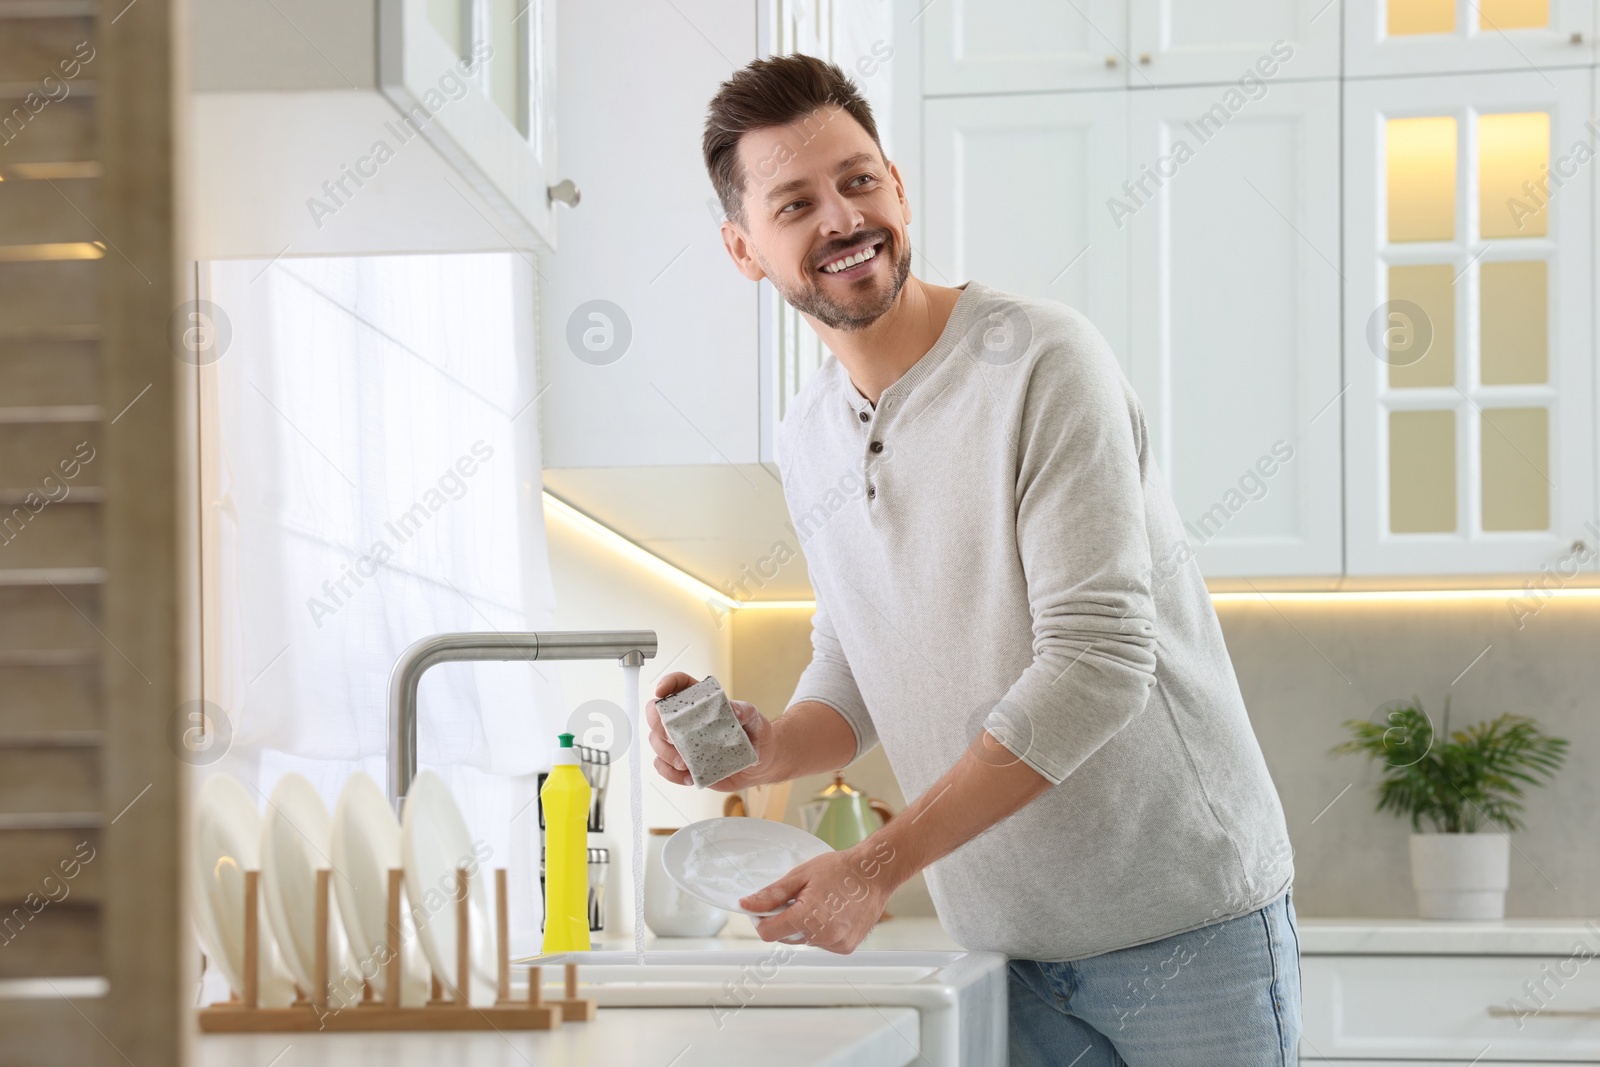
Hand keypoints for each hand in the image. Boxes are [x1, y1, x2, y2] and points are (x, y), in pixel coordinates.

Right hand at [646, 672, 782, 790]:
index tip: (661, 691)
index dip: (666, 683)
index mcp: (702, 702)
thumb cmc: (756, 735)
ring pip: (656, 741)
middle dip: (658, 724)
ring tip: (685, 763)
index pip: (679, 685)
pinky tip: (688, 776)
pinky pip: (663, 767)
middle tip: (673, 738)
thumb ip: (745, 711)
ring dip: (665, 753)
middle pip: (657, 714)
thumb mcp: (755, 719)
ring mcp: (682, 742)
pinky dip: (670, 773)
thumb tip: (734, 709)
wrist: (761, 763)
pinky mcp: (682, 763)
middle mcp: (686, 720)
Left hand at [740, 839, 899, 953]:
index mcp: (807, 918)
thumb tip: (746, 905)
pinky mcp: (846, 948)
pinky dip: (820, 931)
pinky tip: (832, 912)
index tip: (766, 908)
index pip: (768, 933)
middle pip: (785, 937)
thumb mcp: (800, 875)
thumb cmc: (840, 869)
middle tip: (800, 897)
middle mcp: (822, 936)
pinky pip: (821, 943)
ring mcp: (835, 944)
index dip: (762, 920)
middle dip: (785, 920)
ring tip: (820, 902)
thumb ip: (771, 895)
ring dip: (803, 926)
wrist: (875, 873)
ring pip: (803, 941)